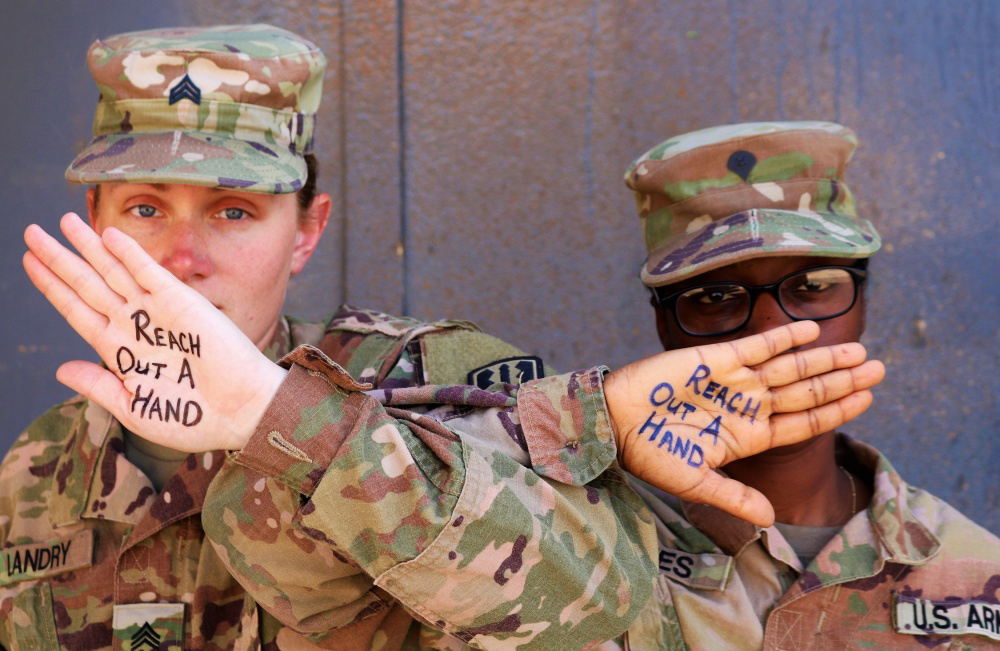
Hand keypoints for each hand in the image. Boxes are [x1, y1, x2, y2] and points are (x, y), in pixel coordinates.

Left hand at [23, 213, 284, 451]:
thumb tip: (59, 369)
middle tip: (32, 232)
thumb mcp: (135, 408)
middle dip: (60, 258)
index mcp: (120, 351)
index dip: (52, 287)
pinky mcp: (183, 302)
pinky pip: (149, 273)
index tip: (29, 263)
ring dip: (90, 246)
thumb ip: (98, 385)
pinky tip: (109, 235)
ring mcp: (158, 312)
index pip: (77, 311)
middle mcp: (135, 325)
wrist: (241, 411)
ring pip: (114, 272)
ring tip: (64, 220)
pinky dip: (130, 254)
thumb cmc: (193, 419)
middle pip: (89, 285)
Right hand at [604, 322, 883, 526]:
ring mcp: (735, 380)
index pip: (804, 422)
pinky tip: (811, 329)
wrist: (615, 421)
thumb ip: (734, 496)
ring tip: (859, 350)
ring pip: (790, 367)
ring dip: (824, 358)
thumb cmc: (650, 454)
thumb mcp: (695, 481)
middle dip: (843, 381)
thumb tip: (770, 522)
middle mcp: (749, 406)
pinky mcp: (717, 358)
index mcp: (748, 436)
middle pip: (806, 391)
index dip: (836, 411)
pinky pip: (758, 344)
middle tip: (880, 369)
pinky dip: (784, 336)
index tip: (869, 400)